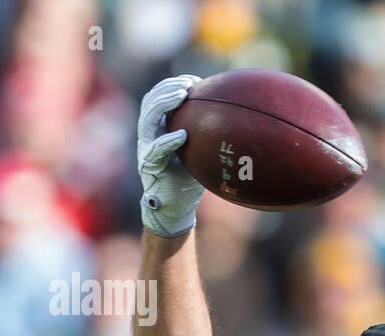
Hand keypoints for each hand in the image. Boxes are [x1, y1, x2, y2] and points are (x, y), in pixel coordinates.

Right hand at [137, 75, 203, 237]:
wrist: (175, 206)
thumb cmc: (189, 178)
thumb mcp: (200, 151)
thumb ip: (207, 134)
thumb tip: (238, 120)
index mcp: (158, 128)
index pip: (158, 98)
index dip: (172, 84)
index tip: (194, 79)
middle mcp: (149, 135)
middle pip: (150, 102)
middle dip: (167, 88)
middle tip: (187, 83)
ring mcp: (146, 149)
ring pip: (148, 120)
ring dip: (164, 104)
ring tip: (181, 95)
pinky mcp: (150, 166)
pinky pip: (156, 150)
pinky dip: (168, 141)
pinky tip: (183, 135)